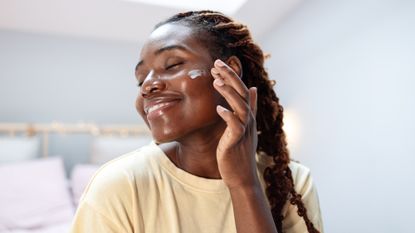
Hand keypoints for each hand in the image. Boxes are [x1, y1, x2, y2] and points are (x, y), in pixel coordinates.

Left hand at [211, 59, 258, 189]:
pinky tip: (218, 109)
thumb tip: (253, 88)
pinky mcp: (237, 141)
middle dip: (229, 77)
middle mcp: (248, 120)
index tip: (218, 64)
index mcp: (248, 114)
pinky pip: (235, 126)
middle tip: (216, 63)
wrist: (242, 176)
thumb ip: (248, 107)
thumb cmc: (240, 151)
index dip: (231, 76)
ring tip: (215, 81)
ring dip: (228, 93)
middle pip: (242, 93)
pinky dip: (228, 116)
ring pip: (239, 106)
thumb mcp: (244, 127)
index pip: (242, 89)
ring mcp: (244, 130)